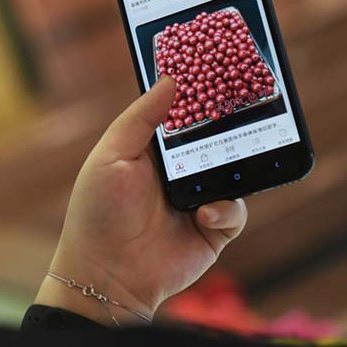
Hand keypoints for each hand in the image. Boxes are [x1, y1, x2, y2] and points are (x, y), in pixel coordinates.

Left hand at [35, 76, 246, 325]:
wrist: (106, 275)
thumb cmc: (98, 213)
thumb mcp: (111, 156)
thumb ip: (140, 118)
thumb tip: (170, 79)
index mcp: (154, 151)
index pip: (184, 116)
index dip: (199, 96)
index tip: (218, 71)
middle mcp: (179, 172)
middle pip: (215, 141)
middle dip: (230, 127)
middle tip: (248, 107)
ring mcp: (199, 200)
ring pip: (233, 173)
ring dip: (233, 168)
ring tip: (228, 163)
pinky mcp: (214, 230)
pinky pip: (237, 212)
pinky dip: (227, 210)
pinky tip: (204, 214)